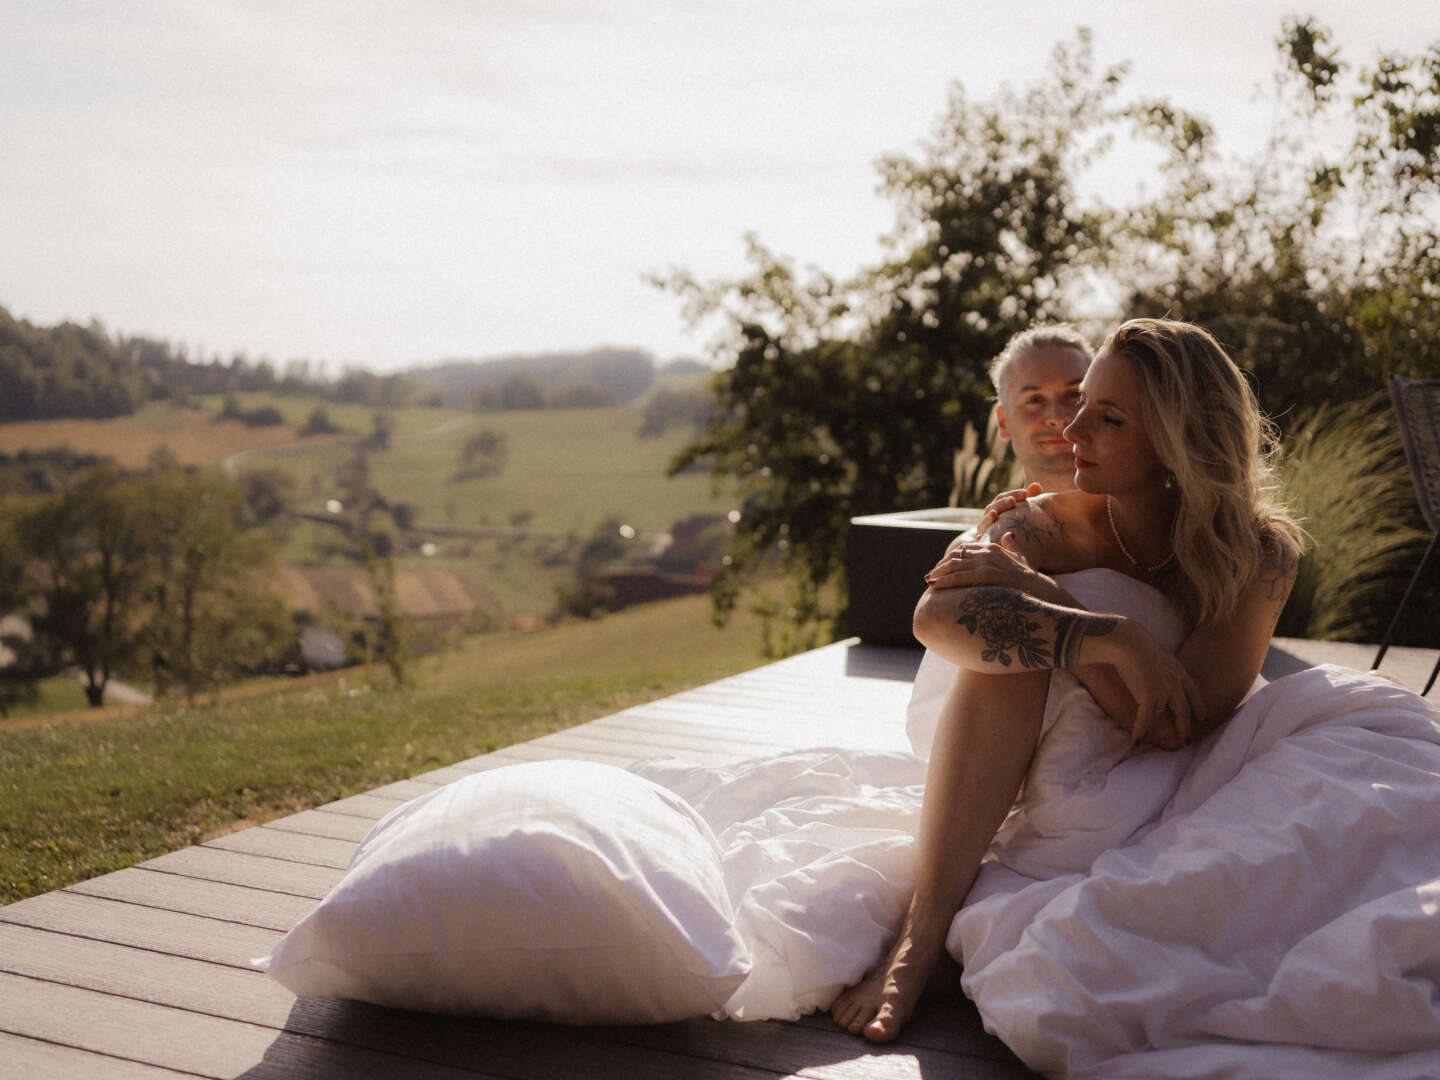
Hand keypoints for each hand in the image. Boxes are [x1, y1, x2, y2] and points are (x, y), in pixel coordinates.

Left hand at [924, 536, 1048, 592]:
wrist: (1038, 590)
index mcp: (992, 548)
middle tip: (931, 574)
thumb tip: (1009, 535)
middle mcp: (986, 553)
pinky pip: (958, 578)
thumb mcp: (1020, 558)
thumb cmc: (1029, 578)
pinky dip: (944, 582)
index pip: (965, 549)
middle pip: (956, 556)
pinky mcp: (983, 576)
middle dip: (942, 566)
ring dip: (939, 574)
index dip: (951, 557)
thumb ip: (1012, 546)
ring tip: (930, 580)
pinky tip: (934, 586)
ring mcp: (985, 564)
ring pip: (954, 567)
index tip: (942, 565)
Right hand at [978, 482, 1041, 534]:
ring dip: (988, 517)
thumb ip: (1031, 499)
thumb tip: (1036, 485)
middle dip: (1002, 503)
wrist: (1010, 549)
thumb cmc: (1021, 527)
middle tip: (1012, 501)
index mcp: (998, 508)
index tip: (1025, 493)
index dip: (1013, 494)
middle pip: (993, 507)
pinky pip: (980, 538)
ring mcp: (984, 528)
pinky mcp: (983, 540)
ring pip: (984, 521)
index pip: (1003, 497)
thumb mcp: (1027, 512)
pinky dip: (981, 535)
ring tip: (994, 513)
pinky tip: (983, 533)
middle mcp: (989, 517)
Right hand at [1095, 623, 1207, 749]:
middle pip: (1186, 709)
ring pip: (1171, 717)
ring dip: (1172, 733)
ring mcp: (1164, 691)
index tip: (1204, 718)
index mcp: (1178, 670)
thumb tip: (1151, 662)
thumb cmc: (1135, 641)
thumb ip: (1158, 661)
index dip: (1199, 706)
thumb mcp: (1155, 651)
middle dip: (1187, 726)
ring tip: (1172, 746)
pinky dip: (1142, 730)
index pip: (1193, 692)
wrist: (1129, 641)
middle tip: (1188, 739)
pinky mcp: (1149, 696)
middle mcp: (1175, 683)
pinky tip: (1138, 740)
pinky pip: (1146, 719)